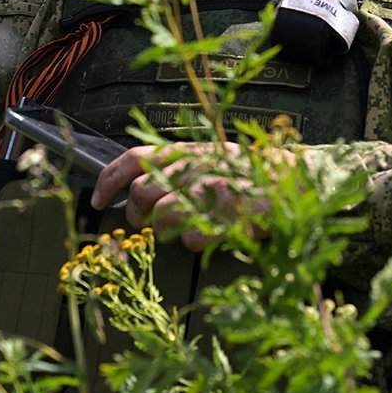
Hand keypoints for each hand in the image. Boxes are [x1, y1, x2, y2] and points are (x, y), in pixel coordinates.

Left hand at [91, 142, 286, 250]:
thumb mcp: (208, 157)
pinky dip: (194, 242)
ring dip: (165, 228)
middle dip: (135, 212)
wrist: (295, 181)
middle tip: (145, 221)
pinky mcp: (224, 214)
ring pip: (162, 216)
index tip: (96, 201)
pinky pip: (190, 237)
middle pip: (141, 192)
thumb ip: (175, 167)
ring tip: (185, 226)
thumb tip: (137, 189)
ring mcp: (209, 190)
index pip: (133, 158)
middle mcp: (194, 166)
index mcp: (187, 150)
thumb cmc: (246, 173)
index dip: (108, 180)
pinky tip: (210, 234)